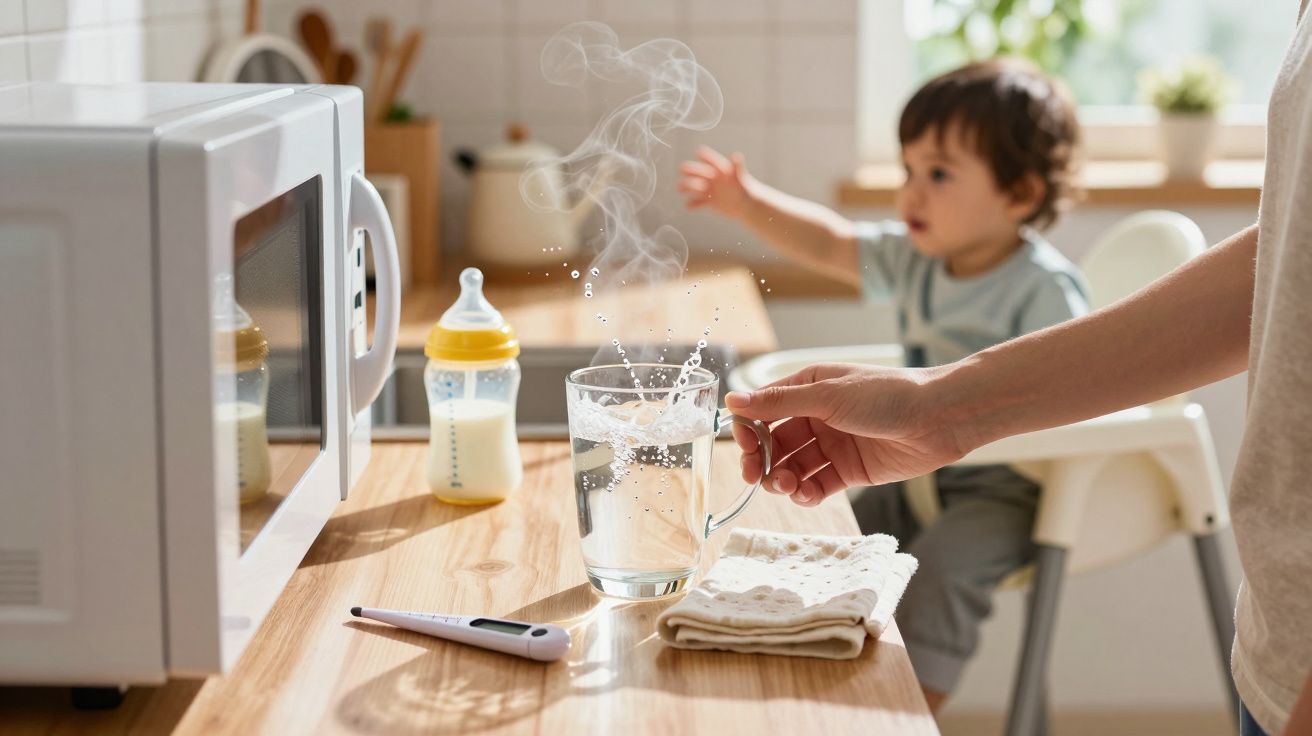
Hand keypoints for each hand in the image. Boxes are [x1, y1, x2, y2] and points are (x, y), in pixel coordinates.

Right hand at [678, 146, 755, 218]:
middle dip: (690, 170)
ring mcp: (709, 189)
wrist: (748, 207)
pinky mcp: (709, 201)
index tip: (699, 154)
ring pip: (693, 186)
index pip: (709, 159)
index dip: (704, 156)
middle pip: (697, 171)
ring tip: (681, 189)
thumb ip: (738, 167)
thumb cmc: (747, 190)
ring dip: (686, 186)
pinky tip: (689, 206)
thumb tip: (736, 156)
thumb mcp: (741, 178)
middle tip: (684, 171)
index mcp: (720, 168)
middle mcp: (712, 177)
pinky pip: (697, 202)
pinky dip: (692, 204)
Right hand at [727, 363, 968, 506]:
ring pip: (794, 467)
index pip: (763, 411)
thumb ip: (779, 402)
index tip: (748, 450)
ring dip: (784, 480)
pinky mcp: (849, 470)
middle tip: (757, 478)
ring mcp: (833, 444)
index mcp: (807, 388)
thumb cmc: (886, 395)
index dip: (749, 431)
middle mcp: (816, 415)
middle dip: (763, 462)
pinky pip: (818, 485)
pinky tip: (807, 495)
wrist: (938, 418)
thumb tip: (732, 399)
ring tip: (789, 487)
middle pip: (775, 443)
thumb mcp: (827, 395)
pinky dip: (807, 493)